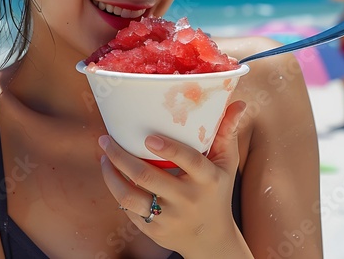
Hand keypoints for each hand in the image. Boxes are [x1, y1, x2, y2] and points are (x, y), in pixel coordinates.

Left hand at [98, 101, 248, 256]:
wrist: (212, 240)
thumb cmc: (217, 191)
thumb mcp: (226, 163)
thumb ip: (227, 132)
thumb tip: (239, 103)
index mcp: (208, 179)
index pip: (190, 161)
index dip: (169, 149)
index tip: (147, 137)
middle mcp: (188, 200)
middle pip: (147, 177)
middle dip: (120, 156)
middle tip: (105, 139)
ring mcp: (170, 218)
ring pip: (130, 197)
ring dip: (111, 175)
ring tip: (104, 157)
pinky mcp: (155, 231)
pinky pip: (129, 211)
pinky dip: (116, 191)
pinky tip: (112, 176)